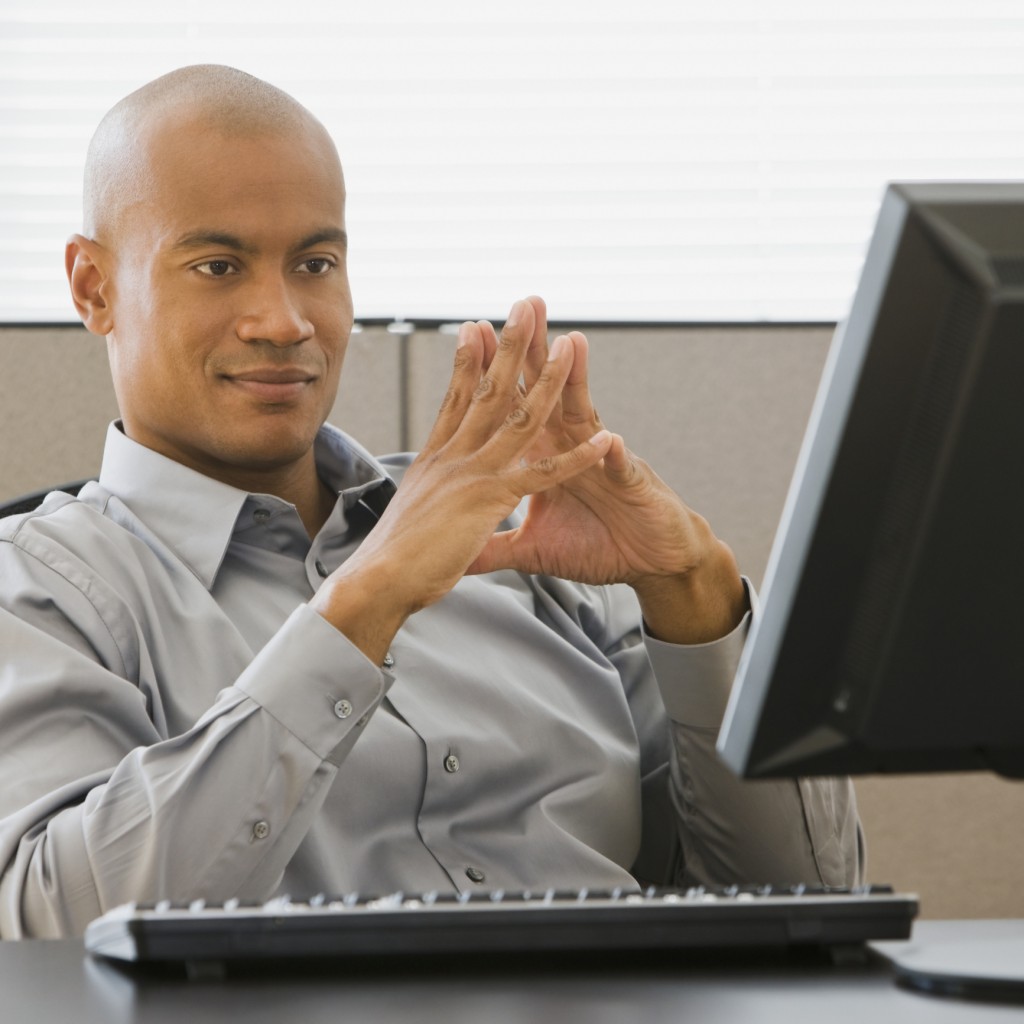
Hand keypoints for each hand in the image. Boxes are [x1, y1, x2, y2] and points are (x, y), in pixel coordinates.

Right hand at [310, 297, 613, 662]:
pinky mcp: (490, 499)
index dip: (468, 362)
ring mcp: (472, 473)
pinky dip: (576, 457)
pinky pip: (542, 472)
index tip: (477, 328)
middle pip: (487, 389)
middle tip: (526, 306)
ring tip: (569, 343)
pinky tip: (603, 440)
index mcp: (434, 460)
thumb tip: (423, 512)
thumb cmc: (389, 562)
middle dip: (510, 345)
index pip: (455, 400)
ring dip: (549, 380)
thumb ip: (427, 509)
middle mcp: (452, 456)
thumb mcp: (410, 524)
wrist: (376, 581)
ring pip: (519, 417)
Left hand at [467, 298, 747, 643]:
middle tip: (521, 305)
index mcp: (543, 458)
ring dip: (577, 381)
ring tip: (571, 343)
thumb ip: (494, 546)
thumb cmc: (598, 547)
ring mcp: (602, 462)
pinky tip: (610, 441)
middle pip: (546, 392)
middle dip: (533, 349)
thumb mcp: (534, 550)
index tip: (469, 334)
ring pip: (585, 414)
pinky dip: (613, 456)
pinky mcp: (630, 486)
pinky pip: (620, 469)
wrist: (652, 562)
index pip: (513, 407)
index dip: (491, 374)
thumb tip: (456, 553)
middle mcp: (571, 448)